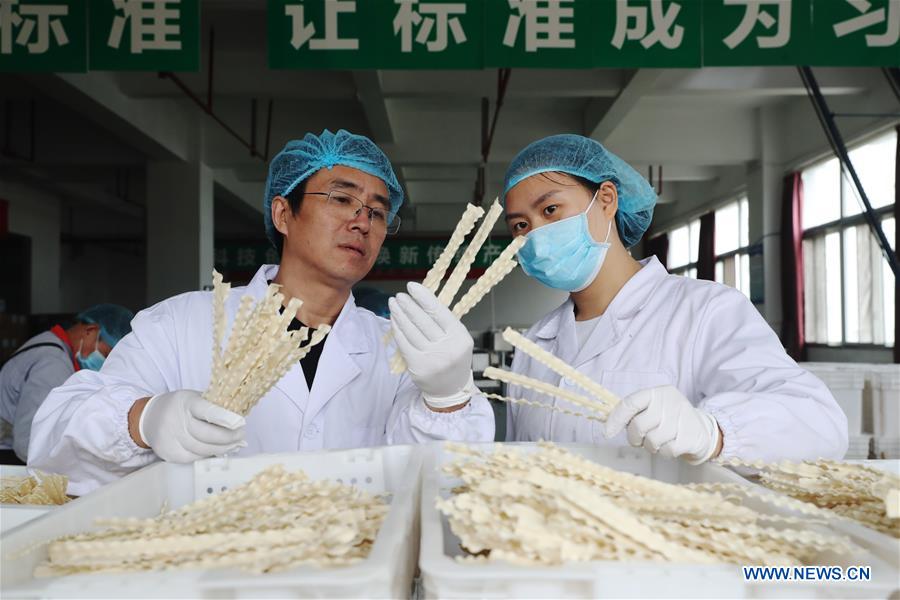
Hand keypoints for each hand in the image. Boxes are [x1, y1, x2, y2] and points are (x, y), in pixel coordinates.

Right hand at [137, 390, 245, 462]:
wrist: (150, 418)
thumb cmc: (180, 406)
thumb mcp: (194, 398)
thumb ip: (214, 407)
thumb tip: (239, 421)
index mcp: (187, 402)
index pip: (207, 410)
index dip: (225, 418)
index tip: (240, 422)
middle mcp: (177, 421)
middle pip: (207, 435)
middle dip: (229, 437)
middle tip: (241, 435)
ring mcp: (171, 439)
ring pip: (203, 450)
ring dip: (222, 448)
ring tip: (235, 444)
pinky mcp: (169, 453)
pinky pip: (195, 458)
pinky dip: (209, 455)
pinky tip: (218, 450)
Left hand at [389, 282, 474, 409]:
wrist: (451, 388)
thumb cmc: (454, 357)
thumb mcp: (458, 338)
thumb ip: (444, 321)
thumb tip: (421, 298)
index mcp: (460, 336)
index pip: (439, 312)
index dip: (423, 297)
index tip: (411, 286)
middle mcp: (447, 347)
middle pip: (422, 320)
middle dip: (408, 305)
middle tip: (399, 295)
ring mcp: (432, 358)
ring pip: (411, 331)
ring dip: (399, 315)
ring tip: (393, 304)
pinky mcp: (417, 366)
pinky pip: (404, 343)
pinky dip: (397, 330)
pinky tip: (394, 320)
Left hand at [604, 385, 720, 463]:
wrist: (701, 429)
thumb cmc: (669, 419)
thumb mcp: (653, 408)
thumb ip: (633, 413)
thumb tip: (608, 425)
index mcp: (656, 393)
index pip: (630, 403)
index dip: (616, 419)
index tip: (607, 432)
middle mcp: (669, 402)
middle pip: (638, 425)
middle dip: (634, 438)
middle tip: (640, 439)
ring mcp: (681, 419)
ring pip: (651, 440)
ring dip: (650, 446)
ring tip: (658, 441)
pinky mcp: (690, 436)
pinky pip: (666, 451)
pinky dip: (664, 452)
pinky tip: (670, 445)